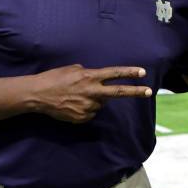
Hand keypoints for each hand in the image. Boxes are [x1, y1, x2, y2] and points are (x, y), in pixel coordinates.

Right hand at [31, 64, 150, 122]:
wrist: (38, 95)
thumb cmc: (55, 78)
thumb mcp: (73, 69)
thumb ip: (89, 73)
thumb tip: (97, 80)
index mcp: (90, 77)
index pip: (114, 74)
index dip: (129, 73)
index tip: (143, 72)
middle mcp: (92, 92)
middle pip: (118, 92)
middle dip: (135, 91)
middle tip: (149, 92)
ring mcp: (88, 106)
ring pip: (100, 103)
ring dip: (94, 99)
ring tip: (77, 96)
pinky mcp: (82, 118)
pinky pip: (91, 113)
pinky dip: (86, 108)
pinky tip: (73, 104)